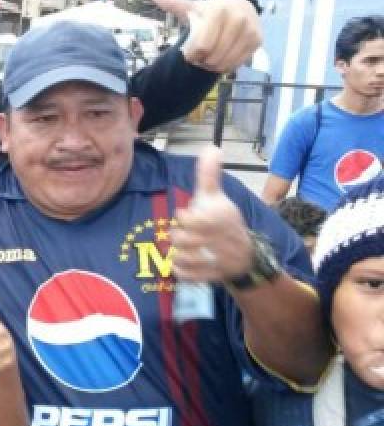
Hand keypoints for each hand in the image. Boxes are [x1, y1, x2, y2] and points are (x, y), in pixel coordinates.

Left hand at [150, 0, 261, 73]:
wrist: (238, 7)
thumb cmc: (209, 12)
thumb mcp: (190, 7)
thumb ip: (172, 3)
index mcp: (218, 11)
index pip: (200, 47)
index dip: (191, 54)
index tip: (189, 50)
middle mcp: (237, 19)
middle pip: (212, 57)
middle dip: (201, 61)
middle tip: (200, 55)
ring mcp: (250, 30)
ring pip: (224, 63)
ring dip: (212, 65)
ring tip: (209, 56)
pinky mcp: (257, 40)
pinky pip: (236, 64)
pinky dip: (225, 66)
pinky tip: (222, 56)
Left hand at [170, 146, 254, 282]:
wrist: (248, 256)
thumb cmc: (225, 223)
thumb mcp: (217, 197)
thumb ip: (209, 175)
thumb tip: (210, 148)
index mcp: (220, 218)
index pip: (187, 218)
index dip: (183, 217)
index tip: (187, 216)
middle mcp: (219, 239)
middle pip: (178, 239)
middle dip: (177, 237)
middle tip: (185, 235)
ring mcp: (216, 260)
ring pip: (179, 257)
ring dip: (177, 253)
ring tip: (186, 249)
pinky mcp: (211, 277)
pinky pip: (184, 275)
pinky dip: (181, 270)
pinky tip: (187, 263)